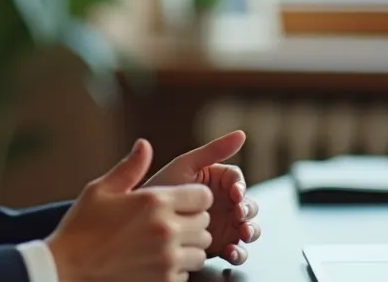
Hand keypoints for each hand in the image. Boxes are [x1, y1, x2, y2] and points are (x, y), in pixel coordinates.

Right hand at [47, 139, 213, 281]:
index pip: (204, 196)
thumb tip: (144, 145)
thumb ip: (130, 167)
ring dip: (188, 247)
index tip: (181, 203)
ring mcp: (167, 258)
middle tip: (170, 224)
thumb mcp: (101, 190)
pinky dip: (177, 269)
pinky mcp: (165, 281)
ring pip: (201, 250)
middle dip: (192, 222)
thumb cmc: (81, 228)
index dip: (194, 198)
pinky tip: (156, 262)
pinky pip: (188, 272)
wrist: (67, 269)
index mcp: (155, 201)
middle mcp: (166, 229)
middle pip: (205, 223)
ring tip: (165, 245)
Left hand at [143, 131, 260, 264]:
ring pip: (248, 228)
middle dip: (248, 210)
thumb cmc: (161, 187)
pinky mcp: (220, 247)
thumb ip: (213, 151)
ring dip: (250, 231)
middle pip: (248, 205)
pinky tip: (230, 252)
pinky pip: (236, 251)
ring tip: (242, 234)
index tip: (235, 194)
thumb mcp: (186, 165)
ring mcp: (224, 225)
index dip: (241, 187)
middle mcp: (224, 203)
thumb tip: (242, 134)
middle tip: (239, 215)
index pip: (238, 181)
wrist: (138, 221)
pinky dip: (239, 253)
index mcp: (218, 181)